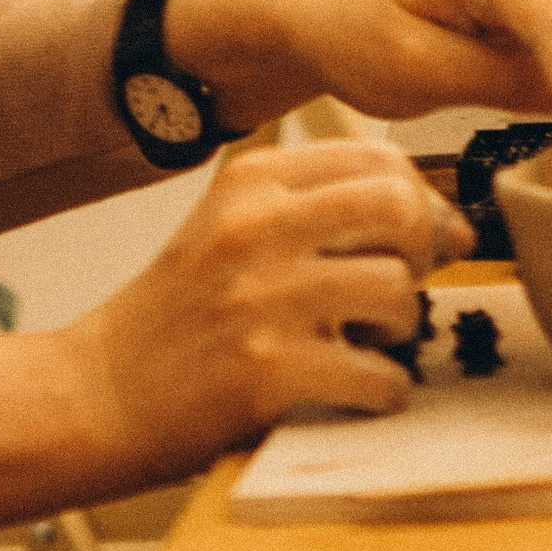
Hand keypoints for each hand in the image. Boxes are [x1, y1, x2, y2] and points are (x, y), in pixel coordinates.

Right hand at [60, 139, 473, 475]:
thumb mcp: (235, 231)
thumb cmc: (182, 317)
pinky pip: (379, 376)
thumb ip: (324, 213)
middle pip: (398, 206)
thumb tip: (450, 226)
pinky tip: (351, 392)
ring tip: (367, 344)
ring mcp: (260, 297)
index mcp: (250, 181)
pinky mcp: (266, 371)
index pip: (378, 158)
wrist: (101, 393)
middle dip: (421, 254)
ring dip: (401, 329)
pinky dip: (382, 393)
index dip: (419, 202)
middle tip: (398, 292)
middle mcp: (255, 226)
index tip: (414, 243)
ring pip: (396, 290)